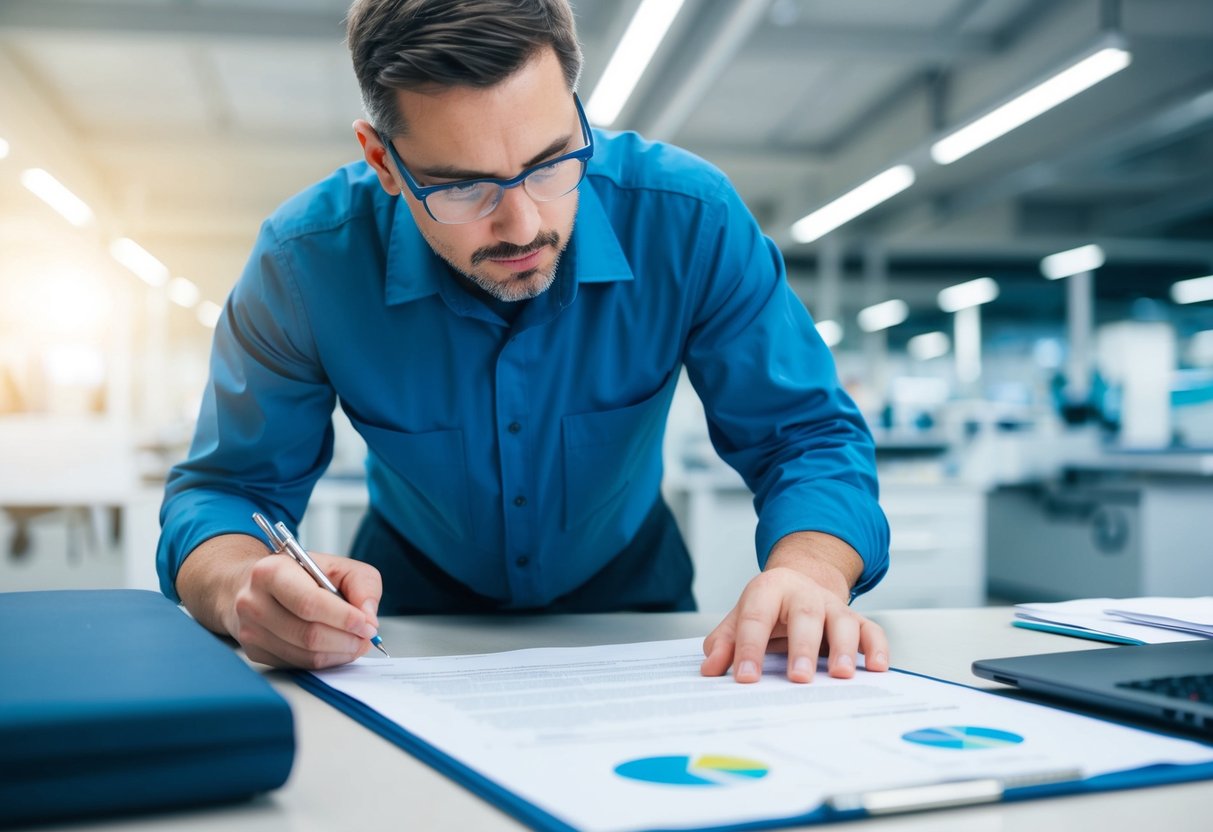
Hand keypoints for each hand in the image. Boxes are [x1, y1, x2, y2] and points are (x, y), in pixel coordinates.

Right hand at [229, 550, 383, 668]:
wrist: (256, 584)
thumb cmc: (299, 573)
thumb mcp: (337, 565)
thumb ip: (362, 584)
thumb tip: (369, 618)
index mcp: (272, 572)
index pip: (310, 604)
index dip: (344, 618)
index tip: (367, 625)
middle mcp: (254, 602)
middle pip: (308, 634)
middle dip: (347, 640)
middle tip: (366, 637)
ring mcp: (250, 631)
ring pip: (305, 655)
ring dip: (339, 653)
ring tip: (355, 642)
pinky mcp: (254, 652)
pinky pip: (298, 665)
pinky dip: (324, 661)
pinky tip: (335, 648)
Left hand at [700, 533, 888, 682]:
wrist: (801, 581)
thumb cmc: (769, 607)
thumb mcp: (740, 617)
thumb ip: (724, 642)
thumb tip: (711, 668)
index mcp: (770, 589)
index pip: (756, 618)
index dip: (749, 648)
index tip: (745, 678)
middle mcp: (805, 594)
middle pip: (805, 615)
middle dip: (802, 647)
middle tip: (799, 677)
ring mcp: (833, 606)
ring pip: (843, 621)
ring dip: (844, 648)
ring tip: (841, 675)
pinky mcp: (856, 619)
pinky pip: (872, 630)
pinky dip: (877, 648)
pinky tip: (877, 668)